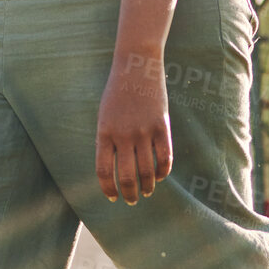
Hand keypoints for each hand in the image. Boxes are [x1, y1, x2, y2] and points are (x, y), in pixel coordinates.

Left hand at [96, 51, 172, 203]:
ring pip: (147, 172)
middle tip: (132, 200)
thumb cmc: (117, 93)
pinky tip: (160, 176)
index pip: (104, 171)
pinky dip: (163, 172)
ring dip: (147, 186)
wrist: (136, 67)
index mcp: (104, 133)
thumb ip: (107, 141)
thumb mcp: (104, 116)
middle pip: (127, 177)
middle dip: (129, 194)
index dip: (108, 189)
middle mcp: (123, 135)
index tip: (112, 197)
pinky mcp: (162, 127)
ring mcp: (143, 132)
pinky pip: (165, 158)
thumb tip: (113, 168)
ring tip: (147, 191)